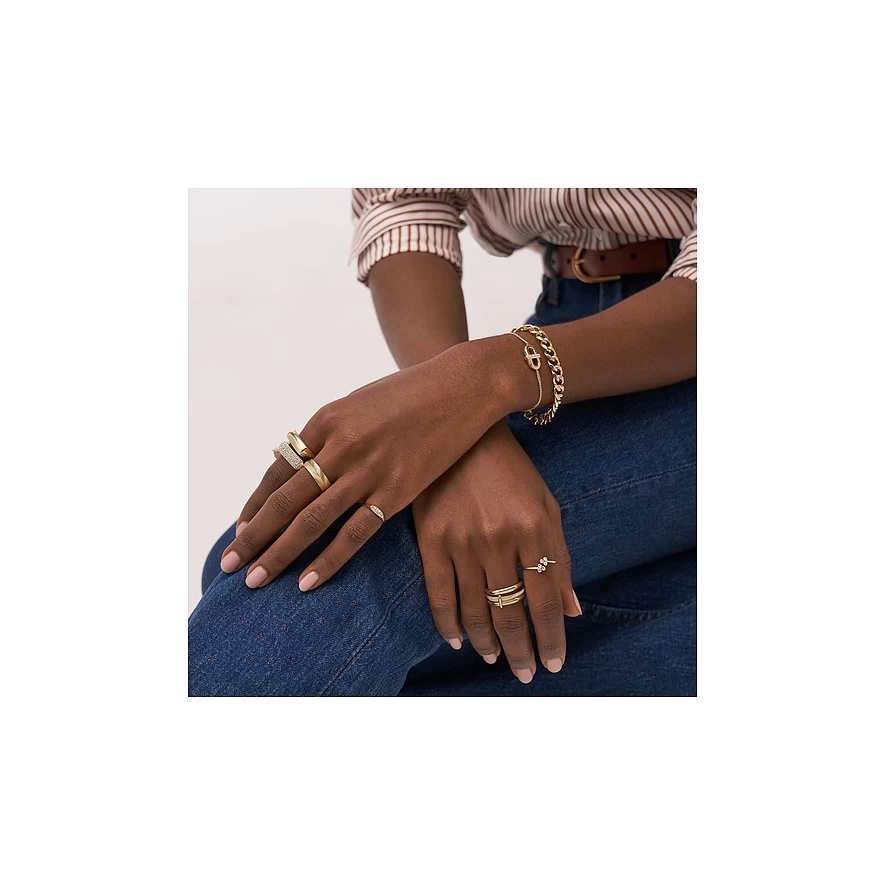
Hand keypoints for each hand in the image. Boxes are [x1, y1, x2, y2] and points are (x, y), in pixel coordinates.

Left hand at [219, 338, 522, 590]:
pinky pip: (354, 534)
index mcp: (326, 419)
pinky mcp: (398, 490)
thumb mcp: (359, 403)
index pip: (279, 471)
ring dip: (280, 553)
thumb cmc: (410, 394)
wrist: (463, 386)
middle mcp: (340, 445)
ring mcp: (368, 469)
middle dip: (254, 535)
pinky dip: (328, 560)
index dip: (255, 504)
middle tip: (229, 565)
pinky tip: (307, 582)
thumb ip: (326, 433)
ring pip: (312, 520)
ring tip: (255, 580)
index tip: (239, 530)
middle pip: (285, 500)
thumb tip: (289, 457)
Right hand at [412, 421, 581, 683]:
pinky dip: (448, 625)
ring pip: (476, 610)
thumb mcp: (546, 506)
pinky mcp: (430, 539)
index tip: (554, 663)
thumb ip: (560, 558)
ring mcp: (462, 540)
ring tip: (495, 658)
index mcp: (536, 529)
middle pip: (511, 613)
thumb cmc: (512, 471)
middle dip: (522, 650)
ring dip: (488, 643)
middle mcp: (500, 539)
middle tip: (525, 673)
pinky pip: (439, 595)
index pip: (546, 601)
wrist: (462, 430)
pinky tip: (459, 641)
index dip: (552, 639)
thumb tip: (572, 611)